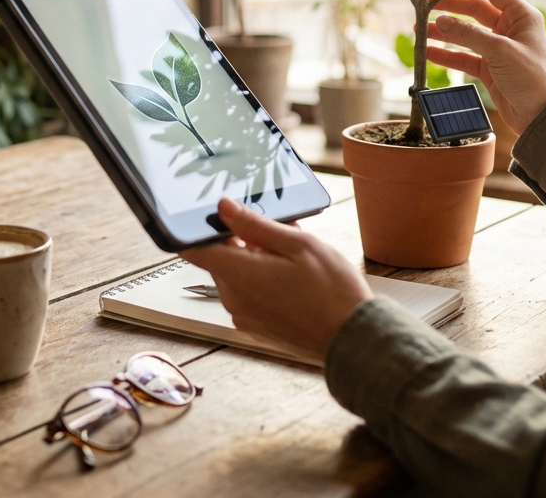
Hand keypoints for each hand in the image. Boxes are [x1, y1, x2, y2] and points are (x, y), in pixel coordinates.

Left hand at [180, 197, 371, 361]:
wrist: (353, 338)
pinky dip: (261, 278)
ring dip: (254, 258)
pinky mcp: (255, 325)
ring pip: (235, 273)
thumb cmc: (331, 291)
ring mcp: (243, 315)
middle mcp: (232, 298)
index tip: (205, 213)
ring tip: (291, 254)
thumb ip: (254, 224)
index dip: (192, 228)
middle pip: (219, 257)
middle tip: (276, 231)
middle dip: (240, 240)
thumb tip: (223, 207)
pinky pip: (247, 292)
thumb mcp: (297, 244)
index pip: (192, 249)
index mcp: (238, 275)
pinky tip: (291, 275)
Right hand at [426, 0, 545, 134]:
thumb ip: (468, 34)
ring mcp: (498, 49)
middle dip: (449, 6)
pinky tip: (428, 52)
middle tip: (425, 5)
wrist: (541, 116)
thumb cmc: (532, 78)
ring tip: (419, 30)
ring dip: (443, 31)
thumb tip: (440, 21)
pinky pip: (463, 56)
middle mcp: (509, 28)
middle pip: (473, 10)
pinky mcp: (490, 68)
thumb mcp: (500, 51)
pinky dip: (446, 54)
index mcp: (520, 16)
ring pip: (465, 33)